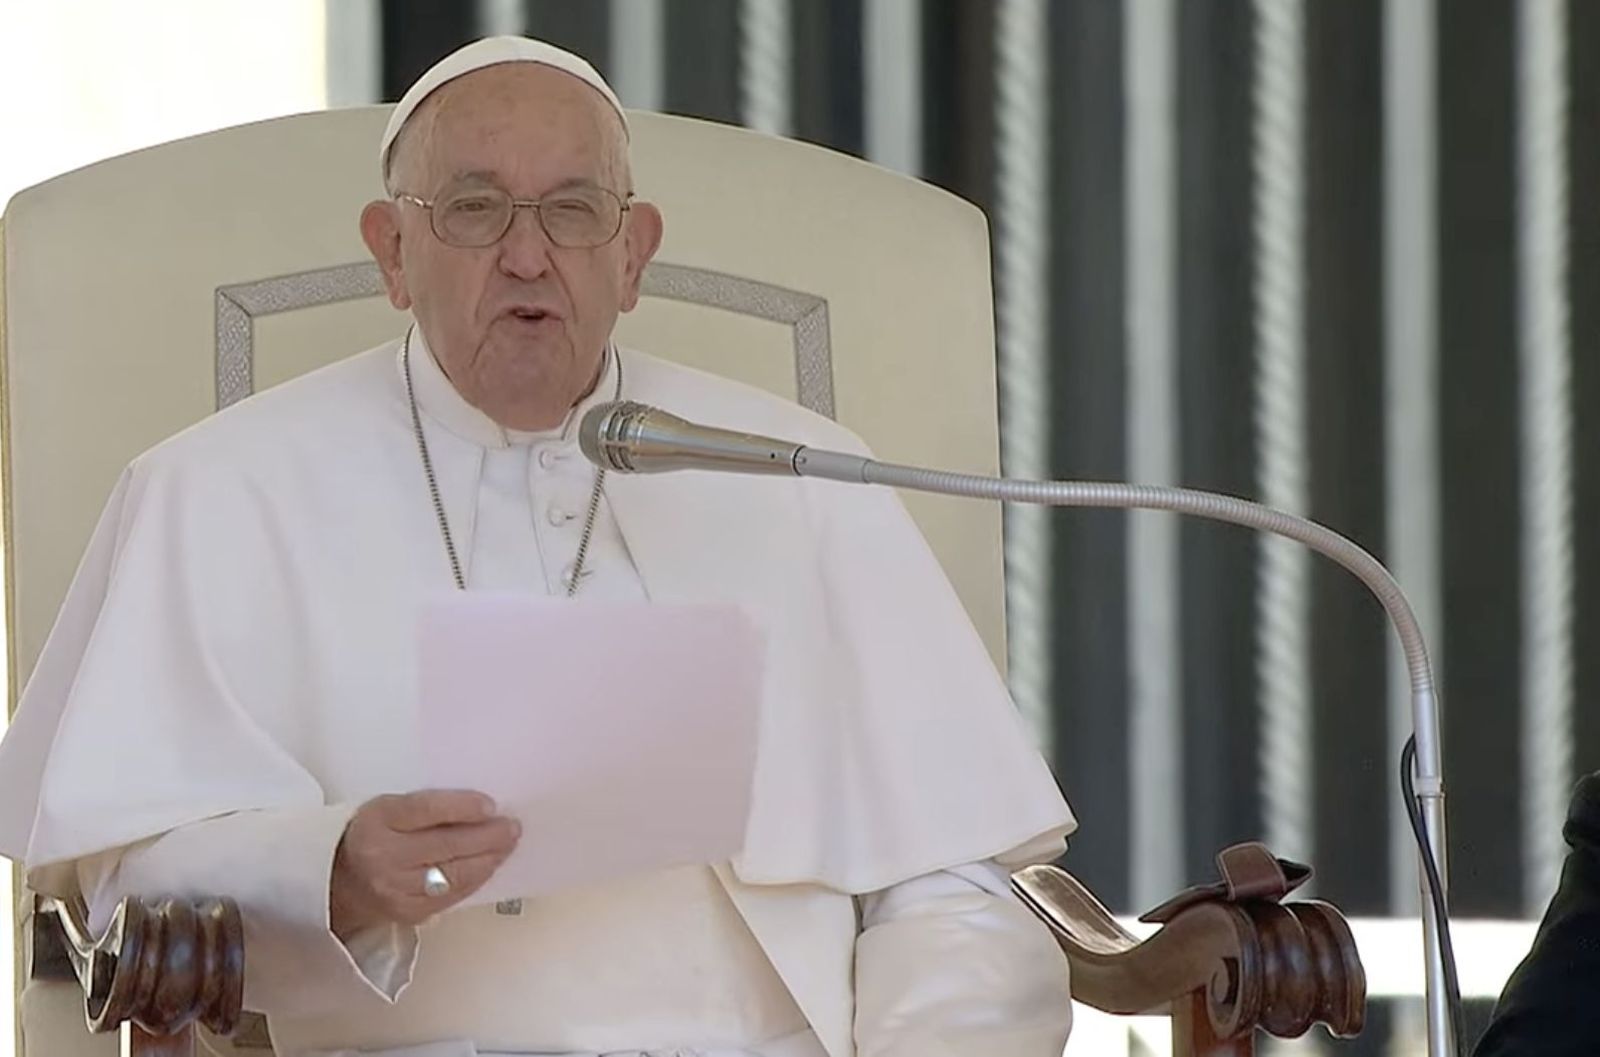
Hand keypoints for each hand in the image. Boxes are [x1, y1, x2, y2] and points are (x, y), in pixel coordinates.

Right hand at [330, 789, 520, 935]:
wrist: (338, 881)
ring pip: (453, 874)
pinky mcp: (408, 913)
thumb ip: (427, 808)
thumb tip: (481, 809)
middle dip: (487, 836)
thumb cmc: (374, 835)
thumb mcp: (389, 809)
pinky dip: (475, 879)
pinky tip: (489, 866)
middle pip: (445, 845)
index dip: (461, 807)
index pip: (425, 810)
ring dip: (488, 859)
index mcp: (378, 820)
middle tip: (512, 827)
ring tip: (508, 845)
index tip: (490, 805)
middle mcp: (384, 856)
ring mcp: (396, 889)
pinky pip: (452, 896)